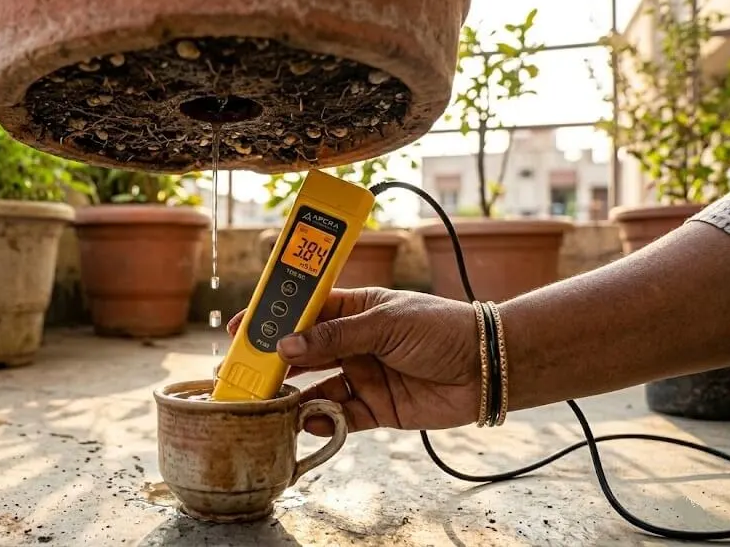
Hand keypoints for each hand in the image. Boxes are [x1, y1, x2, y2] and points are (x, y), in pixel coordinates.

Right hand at [226, 288, 481, 434]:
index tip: (241, 326)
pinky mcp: (376, 408)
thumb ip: (335, 336)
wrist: (488, 366)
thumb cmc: (442, 328)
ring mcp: (363, 376)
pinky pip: (339, 417)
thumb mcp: (385, 322)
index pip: (304, 311)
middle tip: (243, 372)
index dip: (273, 318)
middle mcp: (353, 343)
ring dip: (293, 395)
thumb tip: (287, 346)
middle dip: (274, 362)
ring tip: (268, 401)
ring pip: (315, 388)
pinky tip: (307, 420)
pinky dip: (321, 420)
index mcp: (354, 309)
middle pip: (303, 352)